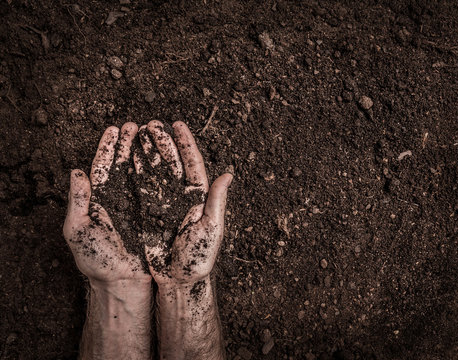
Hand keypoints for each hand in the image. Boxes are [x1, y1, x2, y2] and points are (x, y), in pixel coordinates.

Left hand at [63, 123, 149, 284]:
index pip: (103, 166)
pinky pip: (160, 188)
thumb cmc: (98, 260)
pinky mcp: (156, 212)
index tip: (113, 129)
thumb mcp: (78, 229)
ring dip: (147, 151)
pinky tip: (165, 157)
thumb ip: (77, 200)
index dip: (107, 147)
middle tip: (135, 125)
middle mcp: (121, 198)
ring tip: (151, 131)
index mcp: (100, 198)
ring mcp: (139, 204)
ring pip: (144, 171)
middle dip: (129, 142)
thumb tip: (76, 172)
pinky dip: (162, 171)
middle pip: (125, 163)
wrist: (123, 281)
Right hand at [134, 120, 231, 286]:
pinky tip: (127, 159)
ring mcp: (163, 203)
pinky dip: (134, 173)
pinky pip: (140, 189)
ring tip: (137, 133)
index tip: (177, 124)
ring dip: (147, 152)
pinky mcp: (148, 213)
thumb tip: (229, 174)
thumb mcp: (211, 229)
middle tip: (151, 124)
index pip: (192, 163)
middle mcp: (181, 196)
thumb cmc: (199, 258)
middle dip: (162, 142)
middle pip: (170, 162)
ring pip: (154, 172)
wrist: (178, 281)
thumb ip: (217, 201)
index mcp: (199, 197)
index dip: (185, 143)